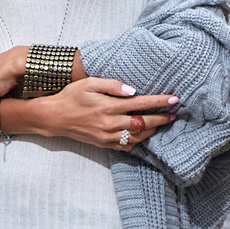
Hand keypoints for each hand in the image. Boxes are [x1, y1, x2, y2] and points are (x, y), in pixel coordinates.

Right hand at [39, 76, 175, 149]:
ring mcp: (107, 136)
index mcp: (108, 106)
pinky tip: (142, 133)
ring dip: (152, 130)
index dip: (159, 102)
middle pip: (143, 123)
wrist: (55, 117)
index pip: (141, 104)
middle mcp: (110, 123)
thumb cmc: (72, 96)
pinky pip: (126, 145)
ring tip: (160, 123)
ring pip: (137, 136)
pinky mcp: (103, 144)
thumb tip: (132, 90)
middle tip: (173, 114)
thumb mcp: (89, 83)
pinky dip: (137, 140)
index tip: (174, 99)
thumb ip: (112, 84)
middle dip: (161, 119)